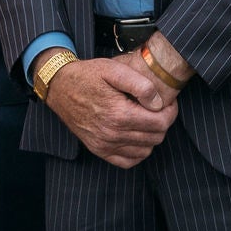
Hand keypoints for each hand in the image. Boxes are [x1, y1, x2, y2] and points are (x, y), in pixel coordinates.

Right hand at [45, 57, 177, 168]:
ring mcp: (104, 145)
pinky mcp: (98, 150)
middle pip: (155, 137)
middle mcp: (112, 134)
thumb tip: (159, 103)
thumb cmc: (87, 75)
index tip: (168, 102)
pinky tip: (136, 135)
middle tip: (159, 109)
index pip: (160, 123)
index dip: (171, 112)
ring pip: (145, 150)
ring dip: (151, 137)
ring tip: (146, 120)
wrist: (59, 87)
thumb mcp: (114, 69)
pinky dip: (138, 151)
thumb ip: (140, 84)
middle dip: (163, 123)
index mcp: (119, 114)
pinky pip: (128, 161)